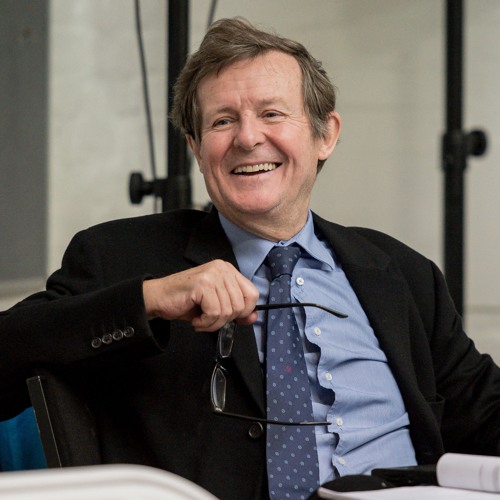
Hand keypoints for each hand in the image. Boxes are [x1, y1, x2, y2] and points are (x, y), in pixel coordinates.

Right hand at [143, 260, 258, 331]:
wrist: (158, 298)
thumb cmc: (186, 302)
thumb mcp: (216, 305)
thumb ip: (236, 309)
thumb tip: (254, 316)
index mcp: (228, 270)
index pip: (252, 293)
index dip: (246, 311)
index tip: (234, 320)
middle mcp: (222, 268)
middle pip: (241, 304)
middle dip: (225, 320)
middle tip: (209, 320)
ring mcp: (212, 274)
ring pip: (228, 311)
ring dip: (213, 323)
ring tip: (201, 320)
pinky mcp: (203, 284)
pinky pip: (215, 312)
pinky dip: (206, 322)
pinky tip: (196, 319)